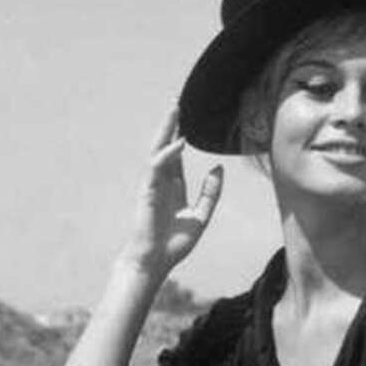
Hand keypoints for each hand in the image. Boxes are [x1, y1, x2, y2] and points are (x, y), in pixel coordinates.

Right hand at [120, 107, 223, 277]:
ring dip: (166, 130)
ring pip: (158, 151)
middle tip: (176, 104)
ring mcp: (153, 185)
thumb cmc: (174, 243)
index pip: (177, 157)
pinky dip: (167, 154)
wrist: (156, 262)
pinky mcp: (147, 192)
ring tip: (174, 111)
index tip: (188, 120)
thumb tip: (218, 168)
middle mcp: (162, 182)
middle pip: (166, 148)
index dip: (181, 137)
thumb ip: (210, 192)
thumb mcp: (201, 215)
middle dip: (170, 126)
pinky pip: (156, 167)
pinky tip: (179, 143)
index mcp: (173, 187)